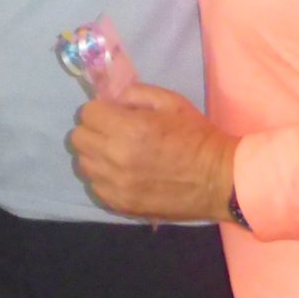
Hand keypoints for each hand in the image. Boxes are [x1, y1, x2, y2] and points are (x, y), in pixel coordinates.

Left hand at [67, 83, 237, 221]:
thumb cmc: (197, 136)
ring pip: (83, 163)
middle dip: (94, 130)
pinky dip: (104, 177)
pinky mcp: (120, 204)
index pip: (87, 113)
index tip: (113, 114)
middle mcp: (117, 157)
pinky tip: (124, 173)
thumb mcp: (171, 102)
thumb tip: (108, 98)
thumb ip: (135, 93)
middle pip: (79, 138)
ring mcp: (116, 184)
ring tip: (119, 154)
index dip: (100, 110)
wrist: (220, 179)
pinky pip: (95, 185)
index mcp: (129, 129)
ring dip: (96, 155)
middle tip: (114, 132)